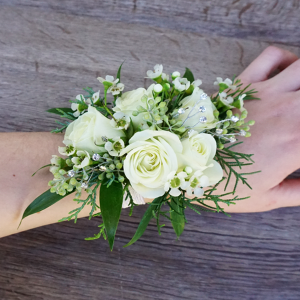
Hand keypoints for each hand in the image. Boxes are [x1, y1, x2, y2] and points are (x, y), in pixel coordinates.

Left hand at [212, 46, 299, 212]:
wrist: (185, 168)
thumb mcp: (268, 198)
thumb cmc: (225, 187)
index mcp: (297, 143)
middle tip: (298, 123)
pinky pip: (271, 57)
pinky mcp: (242, 85)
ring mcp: (264, 94)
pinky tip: (286, 75)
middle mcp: (287, 111)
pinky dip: (286, 59)